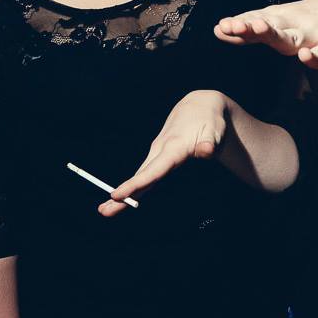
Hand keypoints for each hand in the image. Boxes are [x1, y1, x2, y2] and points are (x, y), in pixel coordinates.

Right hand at [101, 90, 228, 216]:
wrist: (198, 106)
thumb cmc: (208, 121)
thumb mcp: (214, 130)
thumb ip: (209, 142)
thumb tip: (206, 151)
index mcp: (173, 147)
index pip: (153, 170)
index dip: (135, 184)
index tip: (117, 195)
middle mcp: (160, 150)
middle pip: (140, 176)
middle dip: (122, 194)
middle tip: (103, 211)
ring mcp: (157, 152)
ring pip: (140, 175)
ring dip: (124, 193)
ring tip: (106, 210)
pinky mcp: (158, 156)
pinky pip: (145, 174)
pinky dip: (133, 187)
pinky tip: (123, 200)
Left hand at [213, 0, 317, 68]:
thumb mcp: (287, 23)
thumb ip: (256, 30)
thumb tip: (220, 30)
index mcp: (285, 22)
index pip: (259, 23)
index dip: (240, 27)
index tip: (220, 28)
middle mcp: (298, 26)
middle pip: (272, 28)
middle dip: (252, 27)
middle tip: (232, 26)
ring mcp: (317, 35)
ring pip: (294, 37)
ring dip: (276, 33)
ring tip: (259, 29)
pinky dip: (317, 56)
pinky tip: (306, 57)